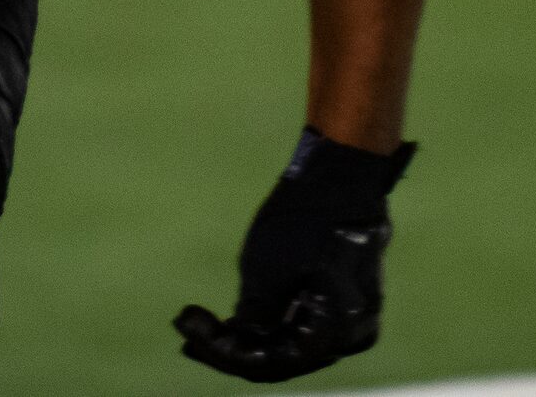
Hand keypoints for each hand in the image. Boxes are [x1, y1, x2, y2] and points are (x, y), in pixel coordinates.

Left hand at [175, 128, 414, 382]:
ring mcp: (350, 319)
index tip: (185, 331)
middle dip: (232, 348)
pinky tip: (233, 319)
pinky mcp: (341, 301)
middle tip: (186, 332)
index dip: (223, 352)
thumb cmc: (305, 218)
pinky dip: (267, 321)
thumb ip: (255, 315)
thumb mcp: (268, 269)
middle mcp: (351, 335)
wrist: (341, 175)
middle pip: (282, 356)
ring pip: (289, 341)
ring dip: (246, 337)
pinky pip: (300, 323)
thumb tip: (241, 340)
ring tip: (199, 327)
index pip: (273, 360)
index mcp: (337, 330)